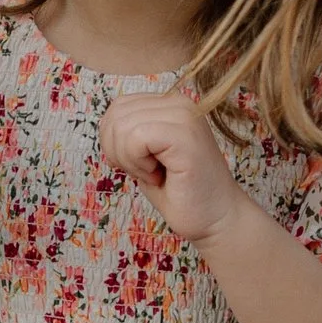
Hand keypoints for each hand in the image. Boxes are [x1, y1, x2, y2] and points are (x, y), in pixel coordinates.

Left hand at [100, 89, 245, 245]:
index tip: (140, 164)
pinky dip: (137, 163)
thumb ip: (128, 132)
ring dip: (129, 160)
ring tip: (155, 174)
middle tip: (146, 172)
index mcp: (170, 104)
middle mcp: (179, 102)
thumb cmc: (180, 192)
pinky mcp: (185, 134)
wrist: (215, 220)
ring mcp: (185, 115)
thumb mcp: (145, 155)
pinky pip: (135, 138)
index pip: (118, 106)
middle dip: (118, 151)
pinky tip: (157, 175)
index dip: (114, 141)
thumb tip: (106, 124)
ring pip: (122, 126)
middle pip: (116, 114)